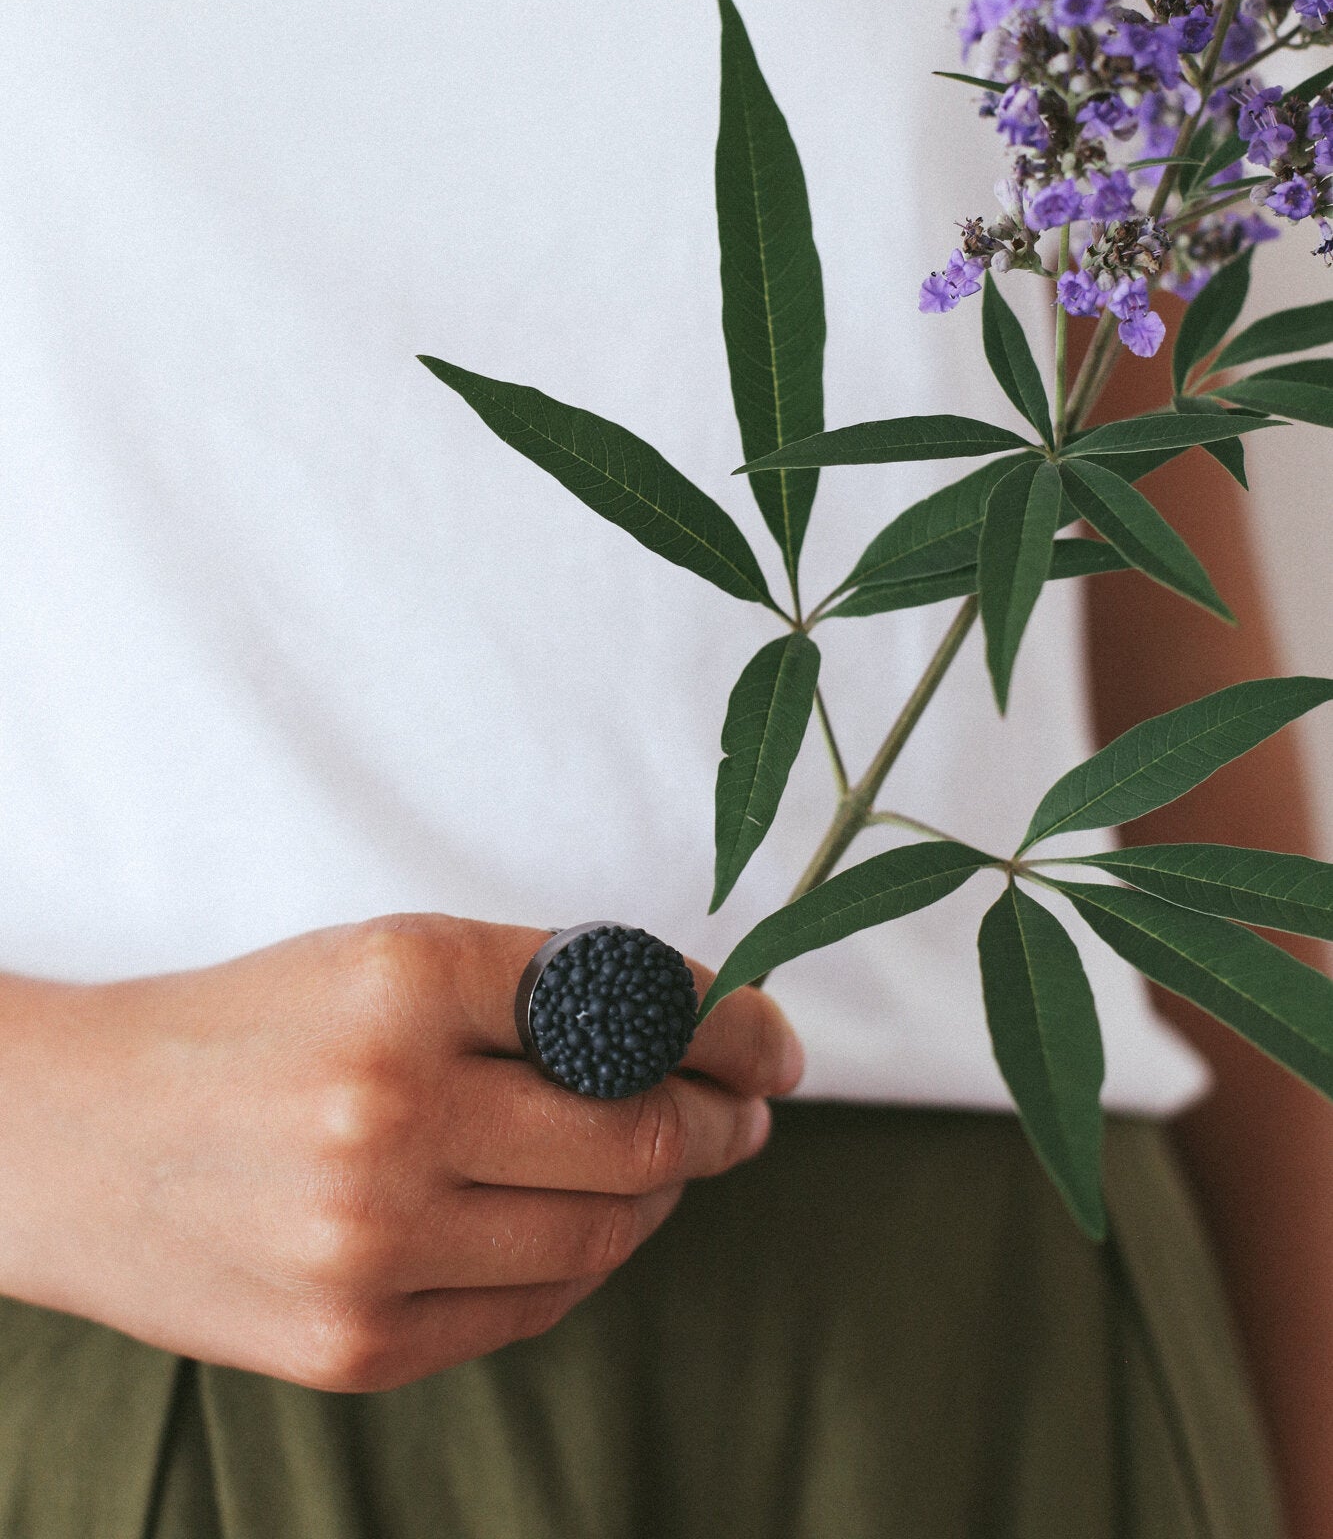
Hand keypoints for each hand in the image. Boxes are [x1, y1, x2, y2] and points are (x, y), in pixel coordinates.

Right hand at [0, 915, 803, 1390]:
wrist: (73, 1139)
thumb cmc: (244, 1030)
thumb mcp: (380, 958)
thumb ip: (529, 991)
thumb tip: (691, 1031)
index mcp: (404, 982)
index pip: (628, 1010)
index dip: (728, 1029)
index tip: (769, 1041)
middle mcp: (390, 1113)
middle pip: (638, 1135)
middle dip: (720, 1120)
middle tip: (748, 1109)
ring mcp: (371, 1245)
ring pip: (599, 1237)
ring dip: (660, 1198)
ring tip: (668, 1164)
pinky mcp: (353, 1346)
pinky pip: (529, 1312)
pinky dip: (580, 1267)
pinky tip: (583, 1226)